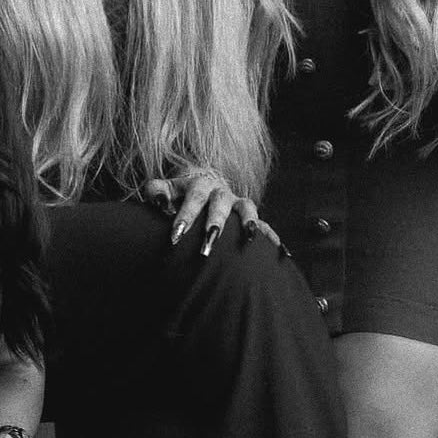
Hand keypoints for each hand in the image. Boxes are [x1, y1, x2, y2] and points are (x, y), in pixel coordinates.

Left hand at [144, 170, 283, 255]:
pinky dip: (272, 237)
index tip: (176, 236)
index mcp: (198, 184)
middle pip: (220, 204)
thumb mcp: (165, 188)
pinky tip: (282, 253)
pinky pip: (264, 226)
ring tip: (249, 239)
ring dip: (249, 222)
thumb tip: (157, 200)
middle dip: (215, 225)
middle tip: (206, 248)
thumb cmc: (179, 193)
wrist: (204, 184)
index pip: (193, 198)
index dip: (185, 216)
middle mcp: (220, 192)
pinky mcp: (250, 217)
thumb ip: (156, 191)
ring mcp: (237, 204)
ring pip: (247, 209)